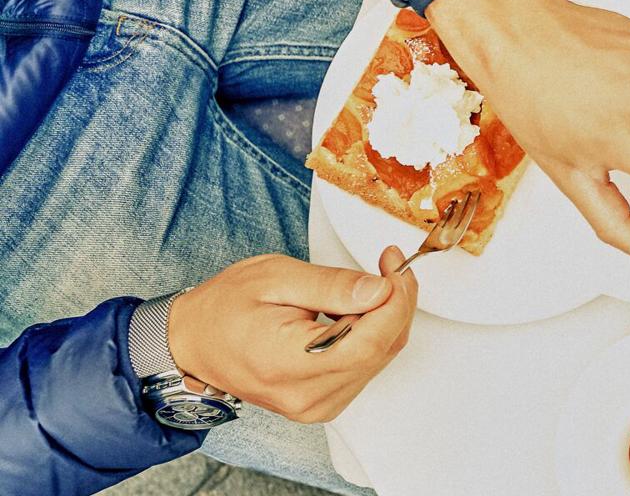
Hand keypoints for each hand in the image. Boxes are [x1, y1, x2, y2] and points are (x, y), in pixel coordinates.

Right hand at [167, 249, 417, 422]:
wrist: (191, 342)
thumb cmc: (223, 309)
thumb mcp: (275, 278)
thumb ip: (331, 286)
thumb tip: (379, 290)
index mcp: (290, 366)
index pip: (371, 341)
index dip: (395, 299)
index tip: (393, 264)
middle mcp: (307, 397)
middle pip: (382, 350)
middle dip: (395, 302)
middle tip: (385, 266)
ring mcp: (315, 406)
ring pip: (379, 358)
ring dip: (383, 318)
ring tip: (358, 289)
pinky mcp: (321, 404)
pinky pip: (365, 368)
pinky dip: (370, 336)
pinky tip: (350, 315)